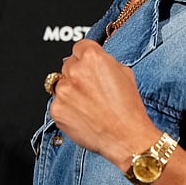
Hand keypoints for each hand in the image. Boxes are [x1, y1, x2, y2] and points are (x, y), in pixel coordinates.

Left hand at [48, 39, 158, 166]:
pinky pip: (58, 104)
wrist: (127, 138)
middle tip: (92, 90)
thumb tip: (95, 60)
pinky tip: (83, 116)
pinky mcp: (57, 109)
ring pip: (61, 84)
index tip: (89, 66)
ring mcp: (63, 91)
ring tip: (89, 105)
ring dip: (71, 92)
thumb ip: (105, 61)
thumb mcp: (125, 73)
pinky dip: (67, 109)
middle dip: (78, 75)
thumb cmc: (129, 108)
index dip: (87, 58)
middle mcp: (75, 71)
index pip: (80, 47)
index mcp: (92, 57)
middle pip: (69, 65)